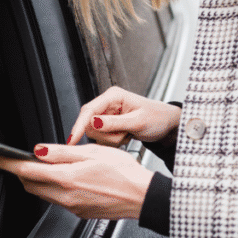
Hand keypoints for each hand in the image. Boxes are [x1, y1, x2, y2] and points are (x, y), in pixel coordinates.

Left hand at [0, 143, 153, 219]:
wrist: (142, 197)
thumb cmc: (124, 173)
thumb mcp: (92, 153)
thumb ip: (61, 152)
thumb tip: (38, 151)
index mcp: (66, 179)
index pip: (25, 170)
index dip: (6, 163)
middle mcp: (65, 196)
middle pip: (30, 184)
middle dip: (20, 172)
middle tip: (17, 159)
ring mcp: (71, 207)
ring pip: (42, 193)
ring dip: (36, 180)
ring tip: (42, 166)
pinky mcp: (79, 212)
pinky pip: (57, 200)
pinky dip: (52, 188)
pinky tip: (64, 178)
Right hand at [66, 87, 181, 146]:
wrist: (166, 124)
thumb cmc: (157, 118)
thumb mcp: (138, 121)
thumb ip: (115, 123)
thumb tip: (93, 122)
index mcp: (113, 96)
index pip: (88, 110)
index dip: (78, 126)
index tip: (71, 140)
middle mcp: (107, 103)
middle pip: (89, 124)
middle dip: (106, 135)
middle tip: (125, 134)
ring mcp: (107, 115)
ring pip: (95, 134)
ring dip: (112, 139)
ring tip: (128, 134)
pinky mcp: (108, 125)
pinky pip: (102, 139)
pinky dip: (114, 142)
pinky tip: (126, 136)